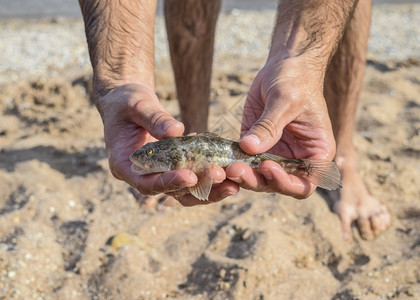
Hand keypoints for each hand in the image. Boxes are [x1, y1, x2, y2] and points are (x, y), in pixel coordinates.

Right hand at [99, 84, 237, 205]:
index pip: (148, 184)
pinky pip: (192, 177)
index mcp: (125, 166)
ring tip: (233, 183)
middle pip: (171, 193)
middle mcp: (142, 176)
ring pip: (186, 191)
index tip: (190, 176)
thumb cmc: (126, 102)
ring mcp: (158, 174)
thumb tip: (177, 130)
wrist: (128, 102)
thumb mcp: (136, 105)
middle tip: (221, 177)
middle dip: (198, 187)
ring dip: (210, 189)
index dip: (169, 182)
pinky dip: (209, 176)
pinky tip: (228, 169)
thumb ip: (154, 118)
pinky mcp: (172, 168)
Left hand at [226, 55, 335, 198]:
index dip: (286, 183)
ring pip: (257, 177)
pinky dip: (231, 163)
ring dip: (241, 176)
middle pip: (276, 184)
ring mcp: (274, 153)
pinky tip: (219, 161)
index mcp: (315, 153)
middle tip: (236, 170)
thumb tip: (249, 148)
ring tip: (225, 168)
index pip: (304, 184)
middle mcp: (295, 159)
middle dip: (257, 181)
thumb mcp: (285, 100)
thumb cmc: (296, 79)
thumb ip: (269, 126)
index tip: (267, 167)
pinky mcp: (254, 145)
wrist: (285, 64)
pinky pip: (243, 160)